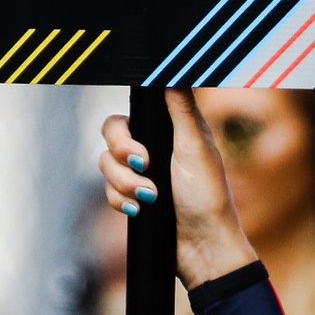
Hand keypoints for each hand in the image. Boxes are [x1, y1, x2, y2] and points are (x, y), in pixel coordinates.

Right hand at [99, 90, 256, 286]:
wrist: (202, 248)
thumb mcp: (196, 147)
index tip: (139, 137)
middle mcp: (155, 147)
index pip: (135, 109)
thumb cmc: (208, 197)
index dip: (129, 120)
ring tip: (151, 198)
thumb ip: (181, 108)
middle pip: (112, 133)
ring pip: (106, 164)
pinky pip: (108, 191)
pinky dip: (122, 202)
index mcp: (172, 128)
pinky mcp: (133, 198)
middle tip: (144, 164)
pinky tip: (142, 212)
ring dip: (125, 182)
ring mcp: (142, 173)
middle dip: (122, 151)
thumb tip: (175, 66)